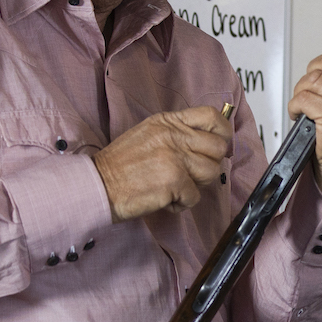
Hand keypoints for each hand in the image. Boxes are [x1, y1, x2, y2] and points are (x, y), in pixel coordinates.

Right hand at [92, 106, 232, 220]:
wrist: (97, 185)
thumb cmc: (120, 165)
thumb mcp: (148, 135)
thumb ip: (176, 134)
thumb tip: (207, 143)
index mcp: (168, 121)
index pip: (212, 117)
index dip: (223, 132)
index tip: (219, 145)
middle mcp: (174, 135)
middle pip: (217, 148)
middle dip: (209, 165)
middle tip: (192, 174)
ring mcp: (175, 156)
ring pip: (211, 172)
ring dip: (196, 185)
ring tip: (176, 187)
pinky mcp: (175, 180)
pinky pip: (195, 196)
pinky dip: (181, 204)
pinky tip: (165, 199)